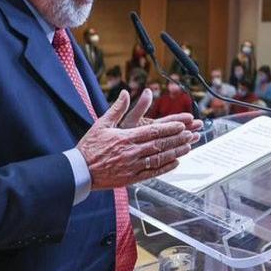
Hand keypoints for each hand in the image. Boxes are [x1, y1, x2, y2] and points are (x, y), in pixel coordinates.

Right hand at [76, 91, 197, 189]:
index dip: (170, 128)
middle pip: (160, 144)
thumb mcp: (102, 124)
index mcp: (125, 137)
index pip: (153, 131)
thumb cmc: (90, 146)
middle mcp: (131, 152)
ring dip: (175, 152)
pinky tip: (175, 163)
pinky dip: (165, 168)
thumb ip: (117, 108)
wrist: (79, 170)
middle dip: (178, 139)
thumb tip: (125, 92)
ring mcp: (132, 166)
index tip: (183, 124)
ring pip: (159, 159)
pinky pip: (152, 173)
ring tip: (188, 147)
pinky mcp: (130, 178)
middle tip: (192, 134)